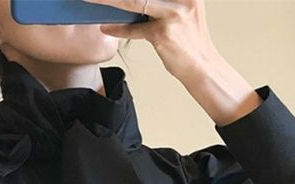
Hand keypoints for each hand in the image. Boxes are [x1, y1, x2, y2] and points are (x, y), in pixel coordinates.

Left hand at [81, 0, 221, 80]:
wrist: (202, 66)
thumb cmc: (188, 38)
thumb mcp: (180, 9)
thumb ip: (159, 0)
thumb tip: (126, 0)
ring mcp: (173, 14)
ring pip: (133, 1)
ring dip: (109, 0)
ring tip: (92, 1)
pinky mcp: (163, 34)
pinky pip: (135, 29)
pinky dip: (118, 29)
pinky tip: (106, 27)